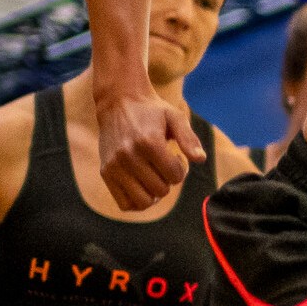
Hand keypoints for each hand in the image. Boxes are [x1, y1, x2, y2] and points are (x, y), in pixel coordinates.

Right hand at [98, 85, 204, 206]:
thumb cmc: (151, 111)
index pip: (175, 175)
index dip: (181, 169)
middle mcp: (128, 156)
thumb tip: (201, 159)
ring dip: (154, 194)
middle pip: (161, 190)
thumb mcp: (175, 117)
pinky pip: (125, 204)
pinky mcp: (105, 172)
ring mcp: (114, 166)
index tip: (176, 156)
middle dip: (168, 180)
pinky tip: (143, 186)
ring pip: (143, 202)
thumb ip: (189, 138)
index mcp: (148, 142)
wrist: (118, 102)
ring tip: (154, 177)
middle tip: (165, 165)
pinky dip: (137, 201)